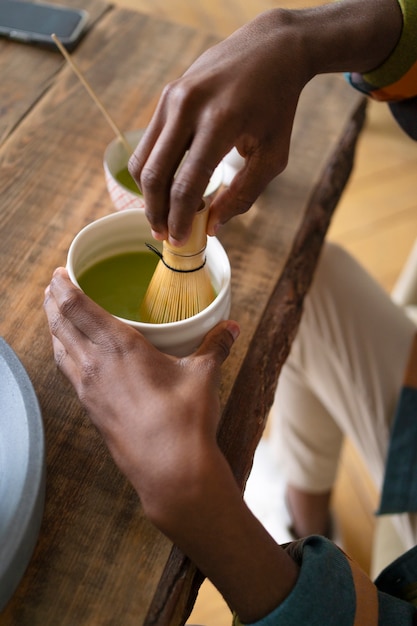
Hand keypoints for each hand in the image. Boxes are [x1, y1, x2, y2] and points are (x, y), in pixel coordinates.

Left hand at [43, 268, 238, 508]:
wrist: (171, 472)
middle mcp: (96, 365)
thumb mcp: (204, 375)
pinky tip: (71, 354)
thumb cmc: (186, 421)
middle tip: (52, 285)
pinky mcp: (91, 410)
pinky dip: (63, 353)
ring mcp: (89, 390)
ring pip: (59, 349)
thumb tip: (231, 326)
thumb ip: (215, 345)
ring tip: (55, 313)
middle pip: (60, 324)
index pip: (78, 308)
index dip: (63, 286)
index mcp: (120, 347)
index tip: (58, 272)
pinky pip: (67, 372)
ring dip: (53, 326)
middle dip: (53, 301)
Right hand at [128, 0, 401, 246]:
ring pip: (142, 160)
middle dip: (156, 213)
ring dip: (148, 195)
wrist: (270, 50)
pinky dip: (153, 171)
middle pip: (155, 175)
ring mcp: (172, 98)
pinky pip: (148, 143)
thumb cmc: (276, 108)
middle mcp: (188, 107)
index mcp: (220, 122)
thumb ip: (243, 194)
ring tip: (163, 216)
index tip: (179, 242)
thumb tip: (212, 227)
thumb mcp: (273, 156)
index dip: (180, 219)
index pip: (187, 184)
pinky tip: (168, 187)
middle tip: (162, 235)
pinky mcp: (166, 95)